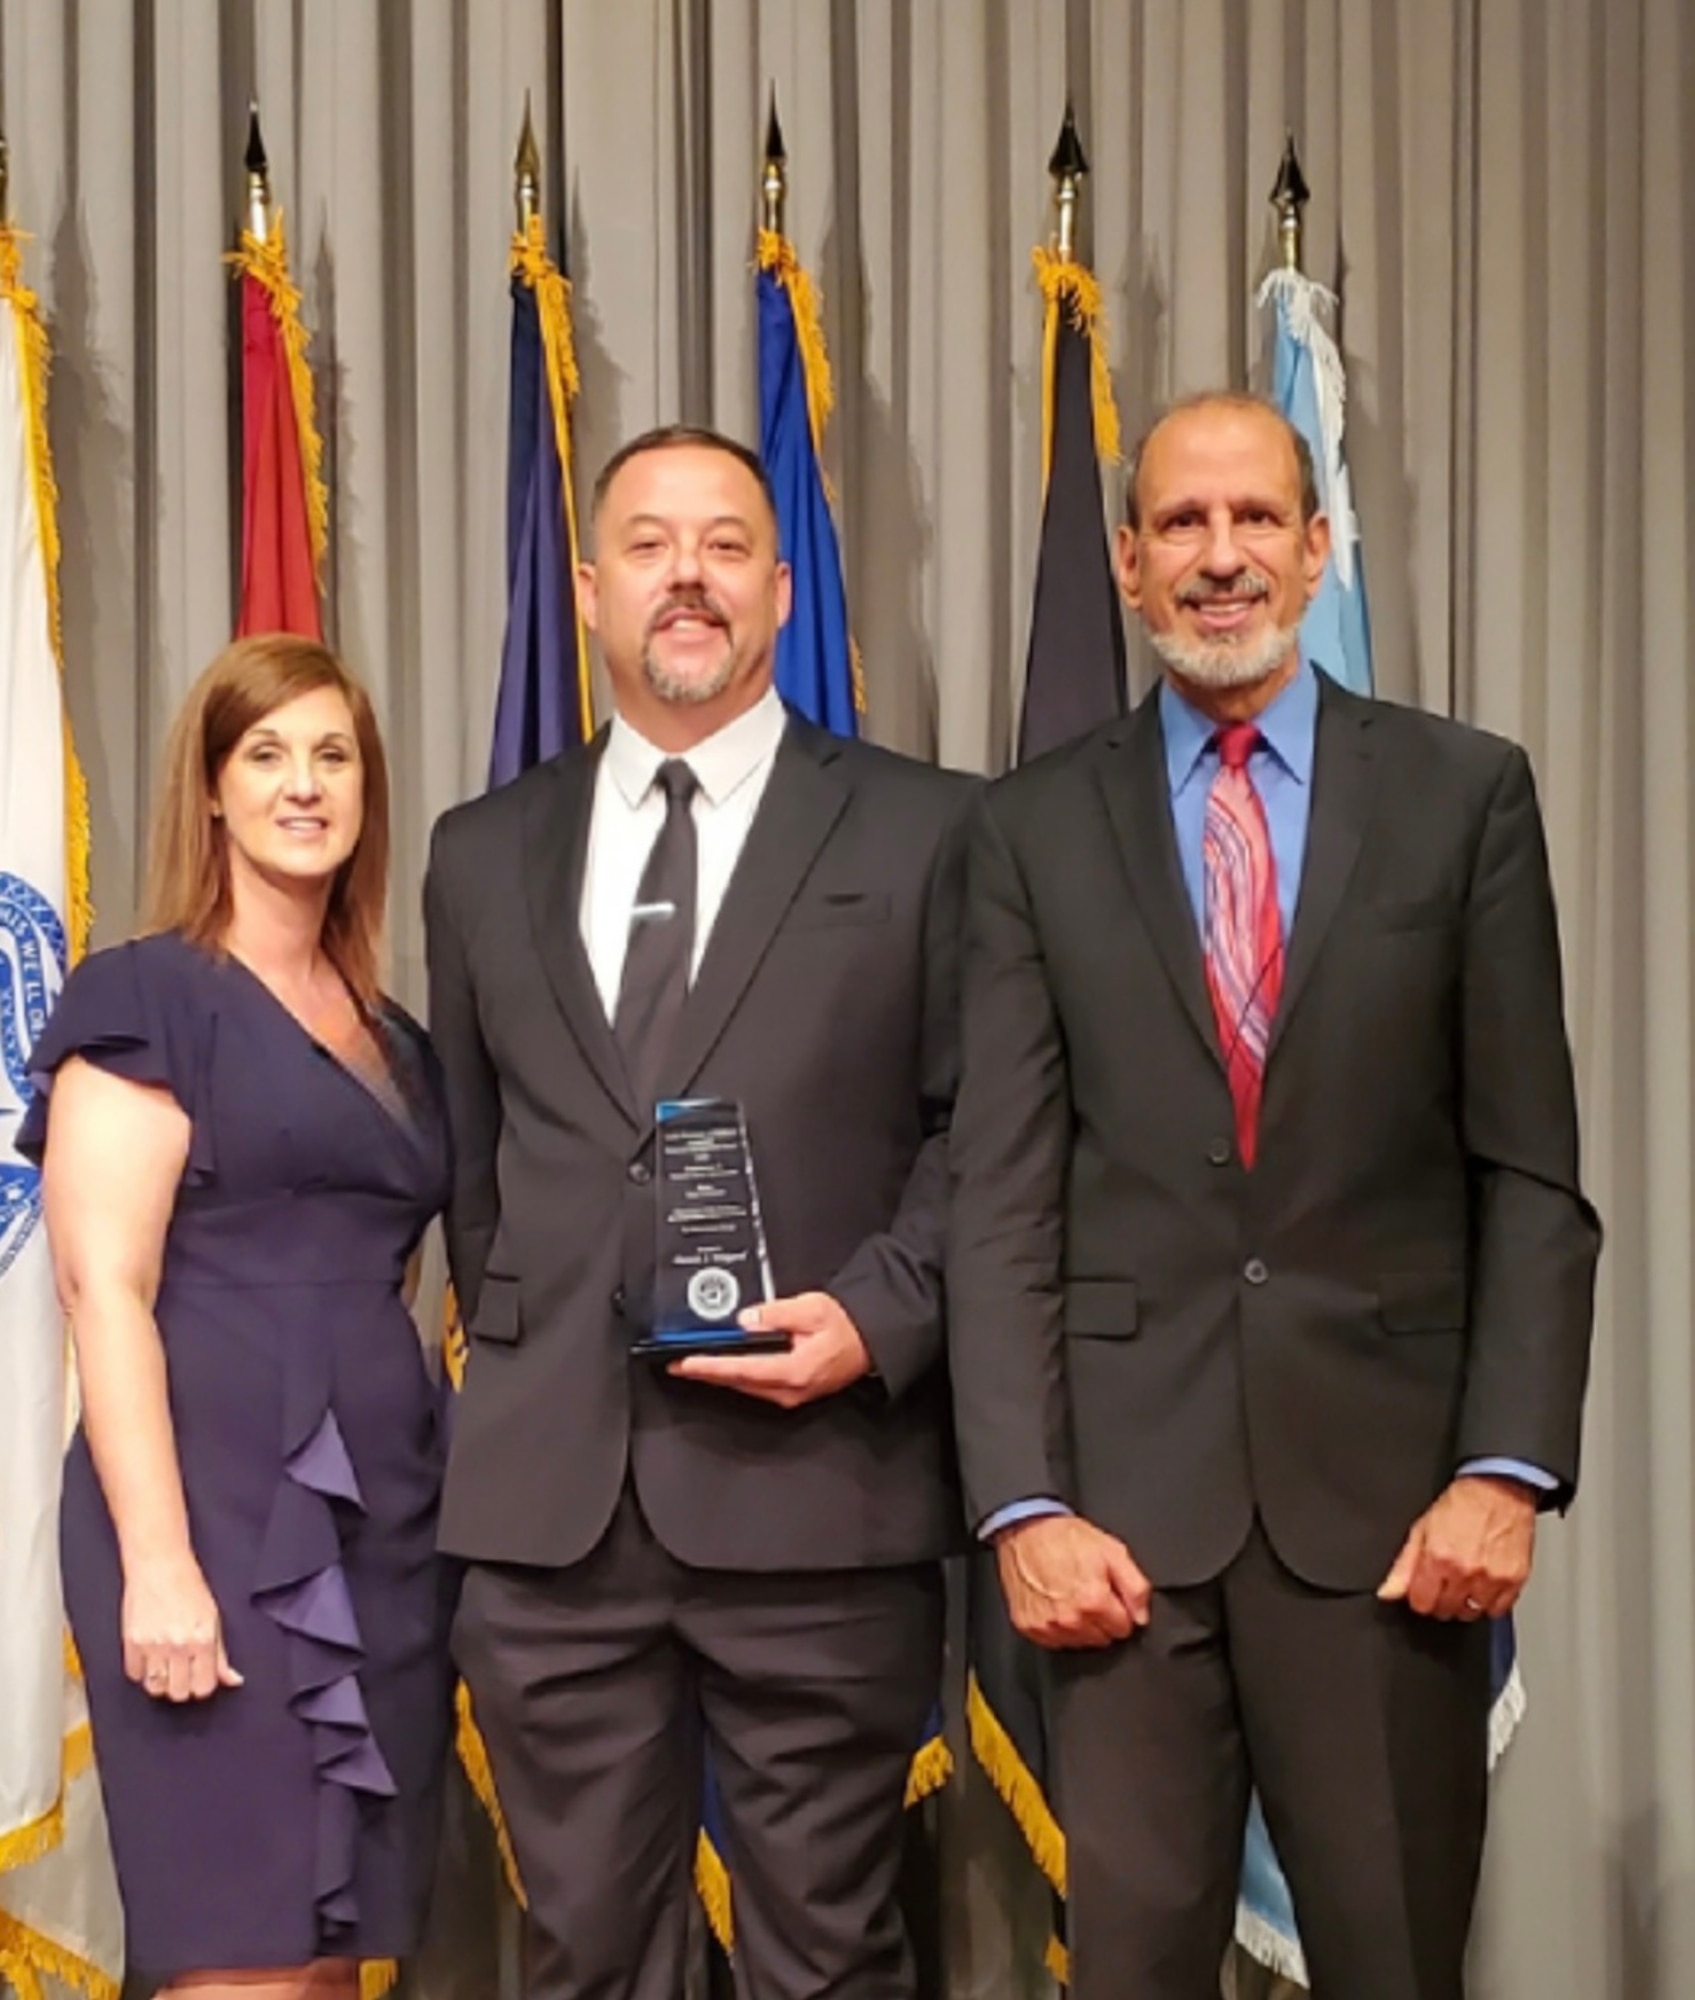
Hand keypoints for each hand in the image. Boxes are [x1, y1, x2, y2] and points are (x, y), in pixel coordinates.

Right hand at [122, 1550, 242, 1701]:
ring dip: (162, 1681)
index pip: (203, 1686)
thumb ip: (221, 1654)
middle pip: (178, 1692)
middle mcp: (177, 1645)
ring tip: (166, 1665)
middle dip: (183, 1685)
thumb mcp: (213, 1617)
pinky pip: (134, 1675)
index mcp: (202, 1639)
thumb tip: (233, 1679)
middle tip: (183, 1671)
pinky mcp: (130, 1643)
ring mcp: (152, 1646)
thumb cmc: (188, 1584)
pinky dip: (142, 1671)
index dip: (203, 1684)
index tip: (201, 1677)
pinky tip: (150, 1657)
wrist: (158, 1564)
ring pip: (155, 1688)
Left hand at [667, 1291, 871, 1407]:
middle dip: (705, 1373)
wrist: (870, 1341)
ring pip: (744, 1387)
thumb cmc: (846, 1326)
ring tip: (692, 1364)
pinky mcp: (791, 1392)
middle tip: (676, 1364)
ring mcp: (790, 1395)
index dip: (709, 1367)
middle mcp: (789, 1390)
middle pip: (737, 1383)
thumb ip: (776, 1313)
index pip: (741, 1370)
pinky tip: (723, 1367)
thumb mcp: (811, 1308)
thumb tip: (747, 1319)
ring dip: (718, 1375)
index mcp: (793, 1370)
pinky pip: (755, 1386)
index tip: (685, 1363)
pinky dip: (734, 1376)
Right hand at [995, 1514, 1151, 1649]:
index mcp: (1093, 1602)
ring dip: (1079, 1625)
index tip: (1109, 1595)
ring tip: (1070, 1595)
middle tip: (1088, 1590)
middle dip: (1100, 1619)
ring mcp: (1047, 1625)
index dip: (1120, 1610)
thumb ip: (1136, 1587)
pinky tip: (1055, 1604)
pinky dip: (1057, 1627)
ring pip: (1079, 1642)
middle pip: (1101, 1639)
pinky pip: (1054, 1641)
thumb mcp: (1113, 1551)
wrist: (1026, 1529)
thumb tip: (1142, 1616)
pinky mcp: (1029, 1626)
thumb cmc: (1065, 1538)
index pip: (1123, 1628)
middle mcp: (1070, 1619)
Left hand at [1377, 1473, 1536, 1620]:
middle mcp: (1465, 1572)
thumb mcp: (1422, 1528)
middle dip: (1440, 1600)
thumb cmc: (1462, 1504)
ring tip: (1464, 1582)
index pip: (1422, 1603)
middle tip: (1444, 1582)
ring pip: (1471, 1613)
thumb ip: (1404, 1565)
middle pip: (1446, 1610)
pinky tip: (1483, 1586)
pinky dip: (1489, 1603)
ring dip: (1464, 1604)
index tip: (1424, 1589)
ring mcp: (1492, 1578)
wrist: (1499, 1490)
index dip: (1420, 1597)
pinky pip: (1497, 1610)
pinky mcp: (1514, 1581)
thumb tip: (1388, 1592)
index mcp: (1438, 1558)